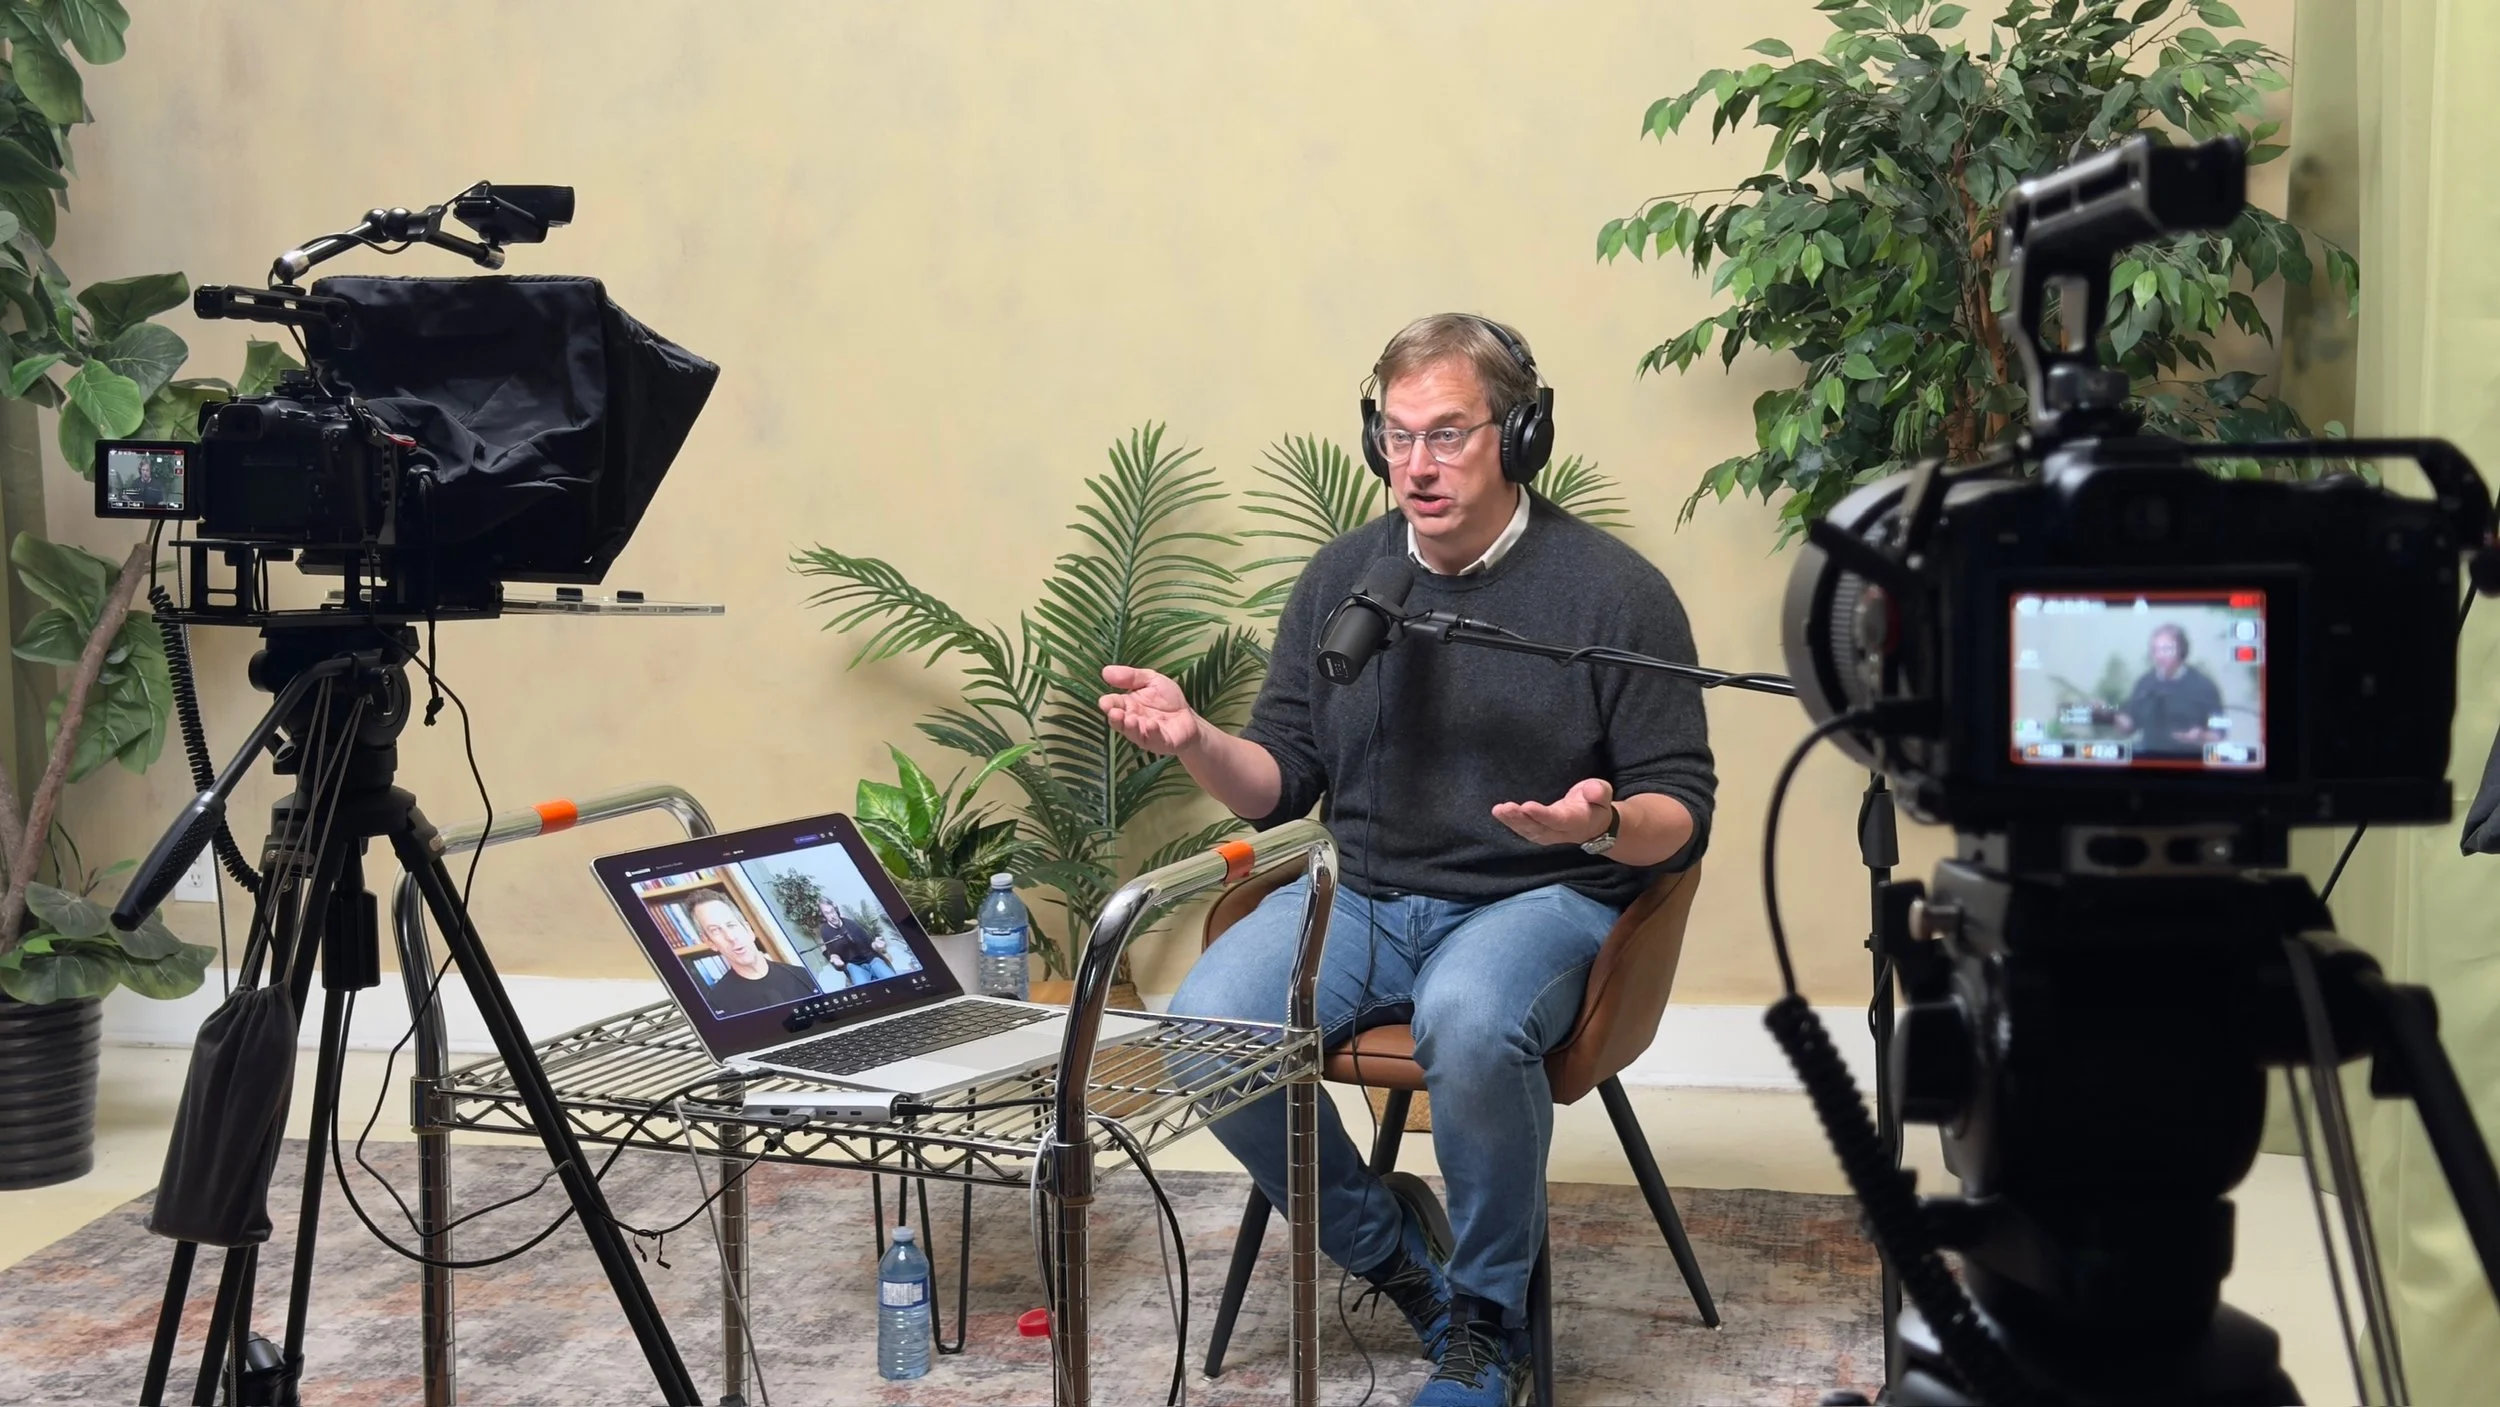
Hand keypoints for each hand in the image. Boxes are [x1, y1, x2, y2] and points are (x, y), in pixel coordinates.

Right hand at [1099, 664, 1203, 755]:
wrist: (1190, 717)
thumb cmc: (1168, 699)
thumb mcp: (1151, 680)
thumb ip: (1131, 676)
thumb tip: (1105, 671)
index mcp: (1128, 705)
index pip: (1113, 704)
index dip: (1108, 704)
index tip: (1105, 702)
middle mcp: (1133, 721)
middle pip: (1119, 722)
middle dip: (1116, 718)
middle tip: (1115, 712)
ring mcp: (1145, 734)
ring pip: (1133, 733)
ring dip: (1131, 727)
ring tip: (1131, 719)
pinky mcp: (1161, 743)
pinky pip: (1154, 740)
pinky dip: (1152, 732)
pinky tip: (1151, 724)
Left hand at [1493, 778, 1615, 847]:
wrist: (1595, 823)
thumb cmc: (1596, 803)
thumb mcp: (1603, 792)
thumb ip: (1598, 791)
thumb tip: (1592, 790)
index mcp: (1578, 821)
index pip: (1558, 820)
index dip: (1542, 815)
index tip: (1527, 806)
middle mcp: (1562, 832)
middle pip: (1539, 829)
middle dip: (1521, 820)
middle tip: (1505, 808)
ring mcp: (1550, 835)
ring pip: (1529, 832)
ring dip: (1513, 822)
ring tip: (1498, 810)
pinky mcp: (1541, 833)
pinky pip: (1525, 831)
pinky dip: (1511, 824)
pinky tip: (1500, 813)